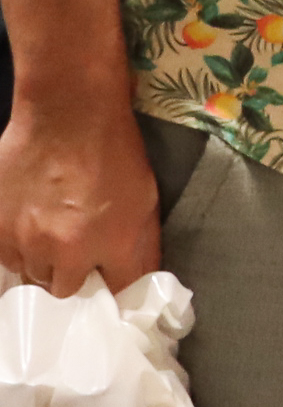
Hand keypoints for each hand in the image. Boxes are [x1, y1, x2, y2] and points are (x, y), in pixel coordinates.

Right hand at [0, 107, 159, 296]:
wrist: (69, 115)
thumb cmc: (114, 155)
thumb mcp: (145, 203)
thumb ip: (140, 249)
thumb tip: (136, 284)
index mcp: (112, 246)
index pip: (114, 292)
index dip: (111, 289)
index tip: (106, 282)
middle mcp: (66, 251)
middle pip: (63, 290)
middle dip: (70, 276)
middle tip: (74, 254)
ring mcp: (26, 240)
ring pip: (30, 275)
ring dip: (40, 263)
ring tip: (49, 236)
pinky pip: (4, 256)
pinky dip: (15, 248)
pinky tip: (27, 228)